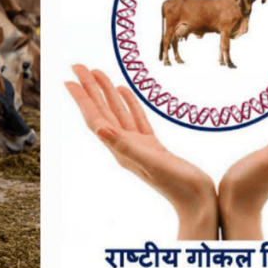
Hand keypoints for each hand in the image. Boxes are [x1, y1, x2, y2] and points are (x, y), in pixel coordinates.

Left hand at [65, 65, 217, 239]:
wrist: (198, 203)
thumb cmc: (178, 186)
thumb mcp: (151, 163)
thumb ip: (126, 147)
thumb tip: (99, 130)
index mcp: (121, 149)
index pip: (96, 118)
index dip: (82, 99)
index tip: (69, 78)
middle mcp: (125, 146)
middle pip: (102, 111)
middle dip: (89, 88)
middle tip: (77, 64)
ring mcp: (138, 146)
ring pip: (118, 112)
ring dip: (106, 92)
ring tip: (96, 72)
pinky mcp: (153, 146)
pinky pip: (136, 119)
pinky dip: (129, 104)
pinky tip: (124, 91)